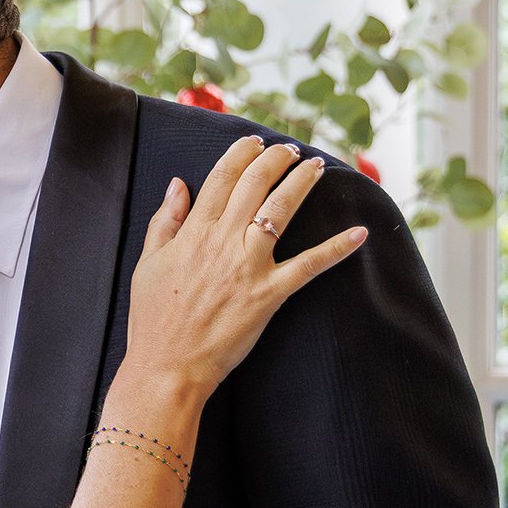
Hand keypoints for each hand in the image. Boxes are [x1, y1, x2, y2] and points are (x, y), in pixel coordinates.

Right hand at [125, 137, 366, 398]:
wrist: (167, 366)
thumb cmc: (152, 320)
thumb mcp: (148, 263)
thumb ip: (165, 221)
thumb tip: (178, 184)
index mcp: (193, 233)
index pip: (222, 177)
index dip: (241, 153)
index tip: (255, 142)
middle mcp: (223, 242)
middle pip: (255, 184)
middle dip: (276, 159)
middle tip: (289, 149)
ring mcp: (249, 267)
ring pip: (281, 210)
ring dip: (303, 182)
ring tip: (317, 166)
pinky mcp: (269, 294)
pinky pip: (308, 266)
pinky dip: (336, 248)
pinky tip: (360, 233)